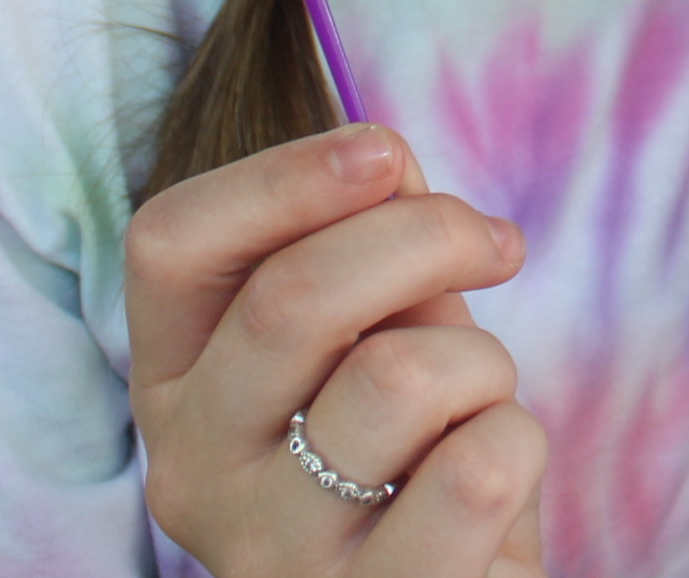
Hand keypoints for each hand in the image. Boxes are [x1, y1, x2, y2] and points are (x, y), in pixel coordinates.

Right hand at [128, 125, 546, 576]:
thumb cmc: (414, 448)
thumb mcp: (378, 330)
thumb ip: (369, 243)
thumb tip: (382, 157)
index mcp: (175, 385)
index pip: (169, 244)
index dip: (282, 174)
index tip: (384, 150)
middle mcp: (192, 472)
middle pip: (290, 297)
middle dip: (424, 235)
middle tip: (495, 244)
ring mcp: (270, 553)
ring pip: (399, 378)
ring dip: (481, 360)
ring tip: (477, 402)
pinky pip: (476, 469)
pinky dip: (518, 442)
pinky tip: (489, 480)